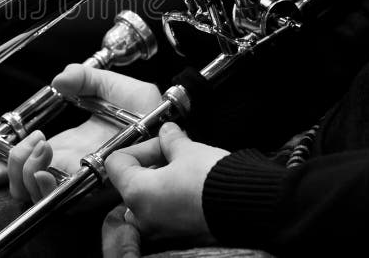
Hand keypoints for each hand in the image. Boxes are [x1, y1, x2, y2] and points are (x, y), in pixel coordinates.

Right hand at [0, 64, 162, 200]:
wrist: (172, 128)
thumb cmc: (150, 114)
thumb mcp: (115, 86)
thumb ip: (87, 77)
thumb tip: (59, 79)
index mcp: (65, 148)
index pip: (20, 165)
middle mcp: (64, 169)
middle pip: (17, 184)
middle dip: (8, 166)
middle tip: (31, 141)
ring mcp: (73, 181)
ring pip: (28, 191)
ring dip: (23, 168)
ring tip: (40, 146)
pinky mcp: (86, 189)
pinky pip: (52, 195)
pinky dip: (40, 180)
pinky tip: (47, 162)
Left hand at [104, 122, 228, 242]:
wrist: (251, 208)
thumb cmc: (216, 184)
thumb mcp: (189, 151)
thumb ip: (171, 140)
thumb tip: (168, 132)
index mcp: (136, 193)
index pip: (116, 162)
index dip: (139, 147)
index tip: (161, 142)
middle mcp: (143, 216)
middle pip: (132, 181)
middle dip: (153, 162)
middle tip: (176, 151)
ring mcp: (160, 229)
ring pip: (150, 198)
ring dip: (163, 180)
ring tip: (187, 167)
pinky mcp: (179, 235)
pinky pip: (166, 212)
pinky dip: (173, 197)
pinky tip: (193, 185)